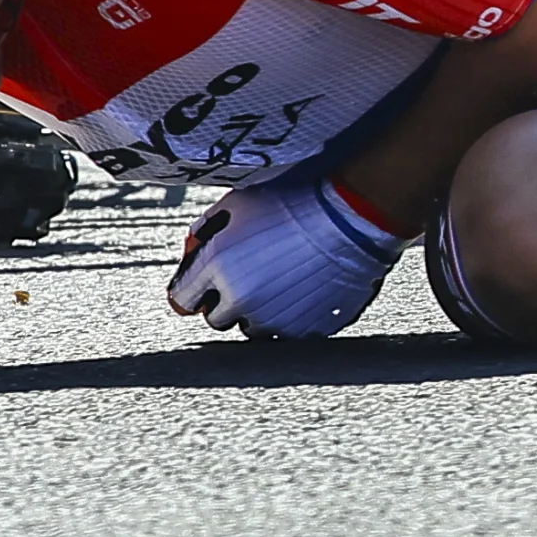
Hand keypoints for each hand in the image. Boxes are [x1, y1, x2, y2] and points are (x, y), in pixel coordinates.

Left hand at [167, 168, 405, 339]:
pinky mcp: (303, 332)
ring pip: (252, 328)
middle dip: (228, 300)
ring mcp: (274, 320)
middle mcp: (240, 300)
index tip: (207, 281)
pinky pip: (286, 334)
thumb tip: (195, 247)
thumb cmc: (297, 203)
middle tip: (251, 276)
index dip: (195, 287)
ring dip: (259, 312)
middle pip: (217, 318)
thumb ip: (207, 228)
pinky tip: (304, 289)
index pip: (183, 298)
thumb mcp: (241, 202)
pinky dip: (290, 318)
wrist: (353, 217)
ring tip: (282, 282)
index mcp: (216, 267)